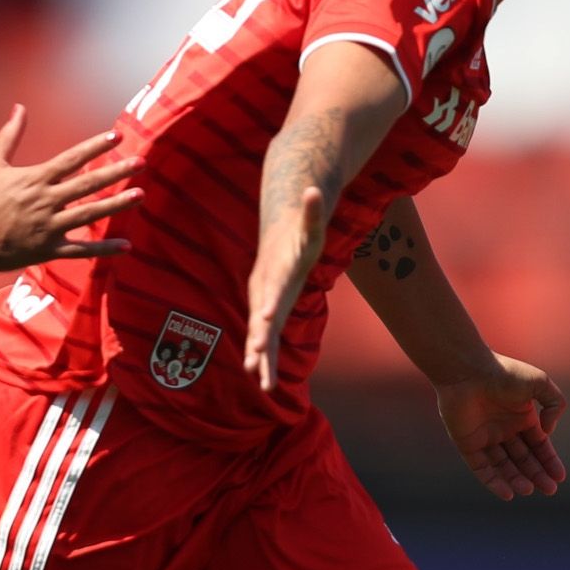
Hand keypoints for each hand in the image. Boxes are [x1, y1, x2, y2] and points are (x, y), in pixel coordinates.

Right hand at [0, 105, 143, 274]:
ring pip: (89, 214)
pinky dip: (103, 249)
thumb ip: (9, 135)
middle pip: (87, 185)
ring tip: (141, 195)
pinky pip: (81, 250)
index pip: (71, 159)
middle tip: (141, 162)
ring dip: (116, 205)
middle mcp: (46, 202)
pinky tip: (126, 246)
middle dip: (116, 172)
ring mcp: (49, 227)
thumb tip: (19, 107)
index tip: (117, 136)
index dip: (95, 147)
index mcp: (35, 179)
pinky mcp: (48, 250)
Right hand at [242, 186, 326, 392]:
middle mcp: (266, 291)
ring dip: (260, 357)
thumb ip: (311, 210)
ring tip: (258, 380)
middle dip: (259, 339)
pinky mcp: (268, 312)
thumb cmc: (299, 232)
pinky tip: (260, 378)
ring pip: (262, 333)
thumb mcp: (311, 223)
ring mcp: (265, 303)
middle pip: (262, 317)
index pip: (273, 290)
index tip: (265, 319)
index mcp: (277, 273)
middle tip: (256, 360)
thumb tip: (313, 189)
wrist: (278, 236)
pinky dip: (262, 356)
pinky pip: (265, 337)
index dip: (269, 303)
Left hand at [435, 353, 566, 500]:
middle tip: (549, 490)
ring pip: (504, 466)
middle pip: (523, 459)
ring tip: (528, 490)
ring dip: (517, 480)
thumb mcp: (540, 383)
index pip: (538, 445)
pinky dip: (494, 482)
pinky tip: (508, 494)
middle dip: (537, 475)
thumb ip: (555, 404)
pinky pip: (482, 468)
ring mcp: (485, 437)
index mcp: (521, 416)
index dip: (549, 461)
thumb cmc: (504, 373)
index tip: (559, 477)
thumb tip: (547, 432)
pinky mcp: (467, 444)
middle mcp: (504, 429)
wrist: (468, 370)